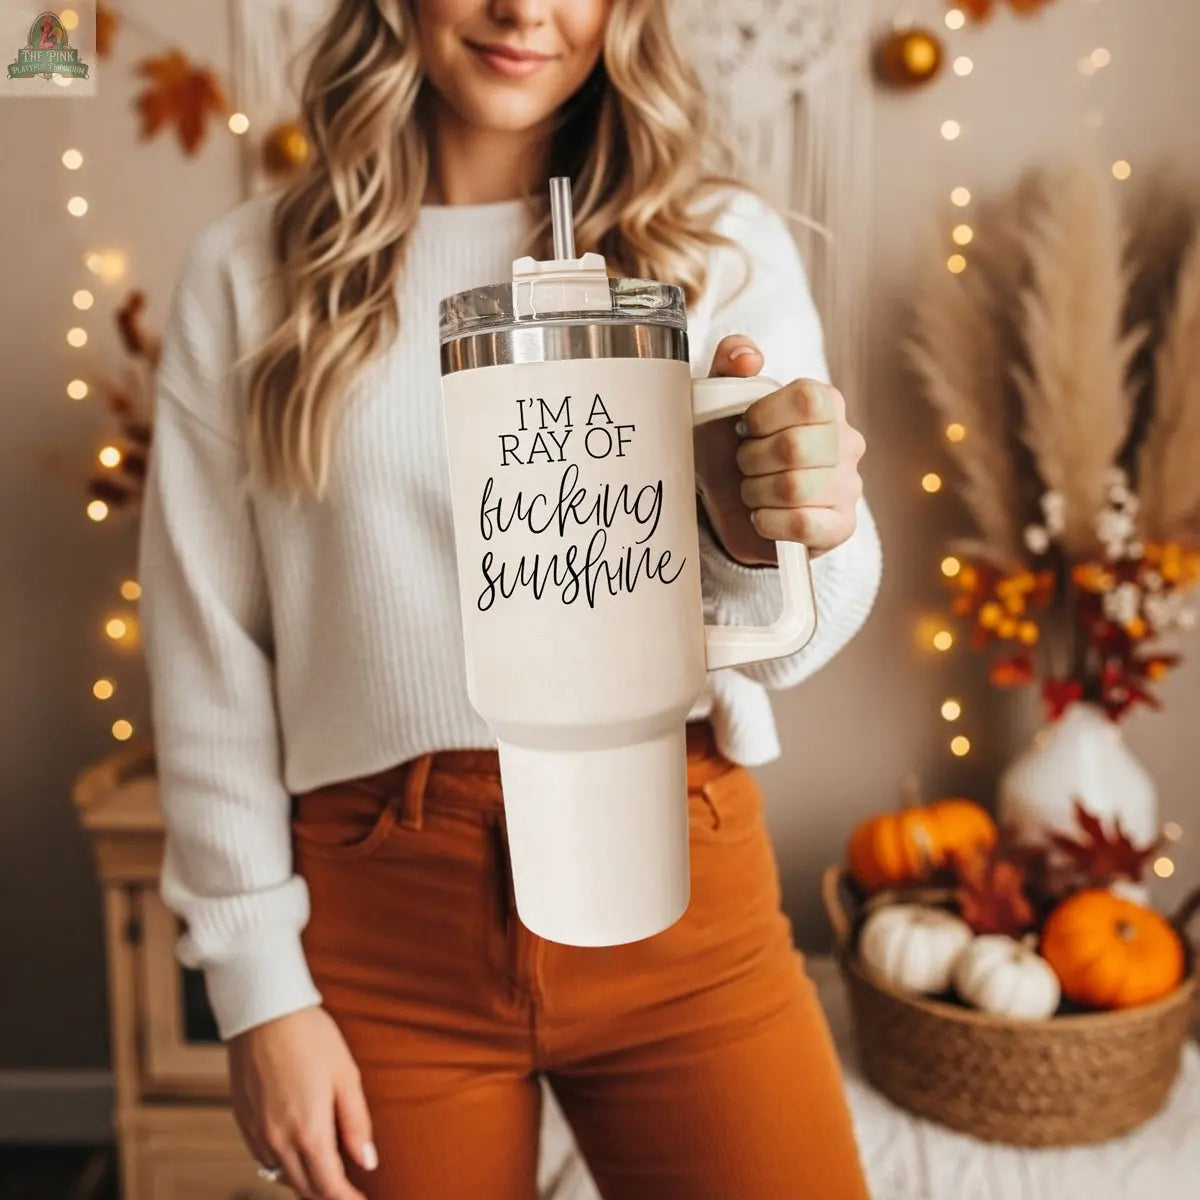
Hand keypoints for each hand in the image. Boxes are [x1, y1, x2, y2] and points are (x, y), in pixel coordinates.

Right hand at [228, 1006, 376, 1198]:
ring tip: (329, 1173)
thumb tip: (367, 1162)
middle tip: (350, 1191)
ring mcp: (257, 1133)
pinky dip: (284, 1166)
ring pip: (282, 1177)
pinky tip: (299, 1152)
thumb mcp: (346, 1076)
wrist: (263, 1012)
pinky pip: (265, 1159)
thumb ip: (356, 1124)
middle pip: (305, 1188)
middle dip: (329, 1195)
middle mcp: (278, 1140)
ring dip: (306, 1182)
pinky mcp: (243, 1122)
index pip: (329, 1187)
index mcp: (308, 1131)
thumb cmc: (309, 1036)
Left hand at [693, 334, 865, 565]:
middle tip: (743, 465)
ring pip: (795, 489)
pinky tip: (762, 516)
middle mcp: (847, 441)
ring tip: (751, 490)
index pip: (807, 400)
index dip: (763, 417)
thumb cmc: (728, 446)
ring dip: (755, 493)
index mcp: (826, 402)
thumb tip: (748, 357)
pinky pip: (804, 525)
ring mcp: (849, 485)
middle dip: (751, 460)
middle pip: (795, 448)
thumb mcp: (719, 398)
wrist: (725, 505)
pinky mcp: (841, 526)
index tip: (743, 429)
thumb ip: (730, 361)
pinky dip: (769, 523)